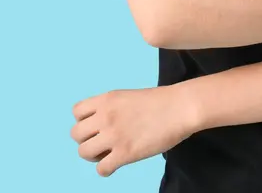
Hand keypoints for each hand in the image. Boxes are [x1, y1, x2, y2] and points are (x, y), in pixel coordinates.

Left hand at [70, 85, 196, 176]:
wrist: (181, 107)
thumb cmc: (163, 101)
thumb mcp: (130, 96)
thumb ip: (114, 108)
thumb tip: (106, 124)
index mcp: (107, 100)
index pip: (77, 112)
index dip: (85, 121)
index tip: (98, 125)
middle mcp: (105, 117)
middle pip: (76, 134)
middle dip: (87, 140)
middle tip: (103, 142)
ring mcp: (114, 136)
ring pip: (84, 152)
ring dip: (94, 156)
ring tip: (109, 154)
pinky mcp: (125, 153)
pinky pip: (101, 169)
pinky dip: (106, 170)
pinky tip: (117, 163)